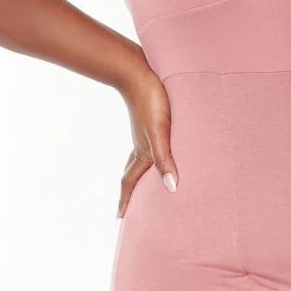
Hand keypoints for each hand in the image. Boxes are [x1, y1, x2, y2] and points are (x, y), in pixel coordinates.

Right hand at [117, 63, 177, 216]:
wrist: (140, 71)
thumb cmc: (151, 102)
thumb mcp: (160, 133)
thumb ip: (165, 159)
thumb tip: (171, 188)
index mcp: (142, 152)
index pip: (130, 182)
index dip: (125, 201)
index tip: (119, 219)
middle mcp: (141, 145)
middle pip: (132, 174)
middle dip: (130, 192)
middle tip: (130, 208)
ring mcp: (144, 133)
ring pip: (140, 159)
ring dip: (141, 174)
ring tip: (147, 185)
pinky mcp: (151, 120)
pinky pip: (150, 145)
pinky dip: (152, 155)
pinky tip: (161, 149)